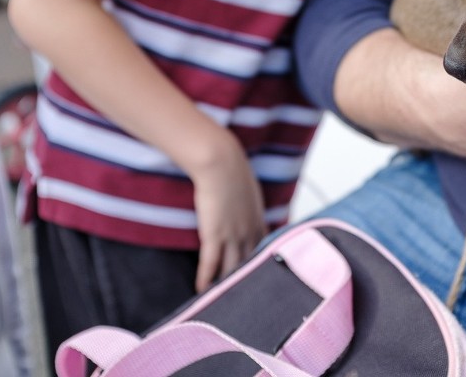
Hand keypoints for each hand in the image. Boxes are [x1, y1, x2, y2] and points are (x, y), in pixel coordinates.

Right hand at [190, 130, 266, 292]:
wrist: (221, 163)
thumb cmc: (233, 171)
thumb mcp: (249, 190)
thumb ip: (249, 204)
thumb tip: (244, 205)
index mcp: (259, 221)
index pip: (263, 252)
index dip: (260, 267)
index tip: (259, 281)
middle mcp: (250, 232)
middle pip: (250, 265)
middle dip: (247, 283)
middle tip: (244, 303)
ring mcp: (233, 235)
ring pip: (232, 268)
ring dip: (226, 286)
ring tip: (222, 303)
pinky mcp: (215, 235)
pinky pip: (211, 263)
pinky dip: (206, 279)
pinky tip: (201, 291)